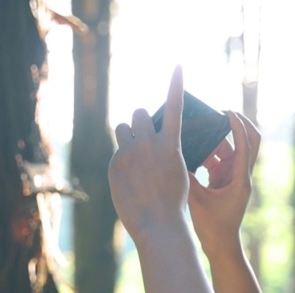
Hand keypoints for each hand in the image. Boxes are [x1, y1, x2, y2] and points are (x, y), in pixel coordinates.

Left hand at [110, 67, 191, 241]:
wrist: (158, 224)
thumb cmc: (174, 204)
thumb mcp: (178, 173)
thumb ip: (165, 153)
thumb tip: (153, 146)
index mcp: (171, 146)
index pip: (174, 107)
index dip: (176, 85)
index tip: (178, 66)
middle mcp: (149, 144)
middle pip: (139, 114)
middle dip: (140, 122)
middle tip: (142, 136)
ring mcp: (130, 153)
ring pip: (123, 128)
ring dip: (127, 135)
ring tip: (133, 155)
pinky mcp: (115, 164)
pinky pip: (117, 153)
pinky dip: (122, 161)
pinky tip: (129, 180)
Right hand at [188, 111, 260, 259]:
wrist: (221, 246)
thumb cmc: (213, 227)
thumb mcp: (197, 200)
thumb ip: (188, 177)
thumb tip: (175, 156)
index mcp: (240, 178)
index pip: (245, 144)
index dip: (237, 125)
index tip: (226, 111)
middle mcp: (241, 175)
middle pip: (249, 141)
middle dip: (238, 125)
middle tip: (221, 112)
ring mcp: (233, 178)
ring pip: (231, 150)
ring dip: (217, 140)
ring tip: (200, 129)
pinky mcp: (225, 182)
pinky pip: (219, 160)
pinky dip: (209, 153)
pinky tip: (193, 149)